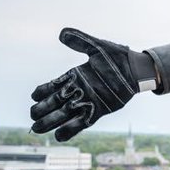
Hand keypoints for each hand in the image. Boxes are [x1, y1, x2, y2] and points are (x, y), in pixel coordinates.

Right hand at [30, 29, 156, 140]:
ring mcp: (88, 101)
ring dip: (51, 122)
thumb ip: (80, 41)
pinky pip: (82, 123)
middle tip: (33, 115)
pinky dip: (70, 130)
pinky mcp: (99, 111)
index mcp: (74, 76)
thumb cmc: (118, 58)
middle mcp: (78, 90)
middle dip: (42, 110)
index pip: (53, 86)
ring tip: (37, 129)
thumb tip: (62, 33)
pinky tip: (59, 136)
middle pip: (55, 102)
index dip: (42, 92)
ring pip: (65, 114)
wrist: (136, 70)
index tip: (34, 97)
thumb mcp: (97, 47)